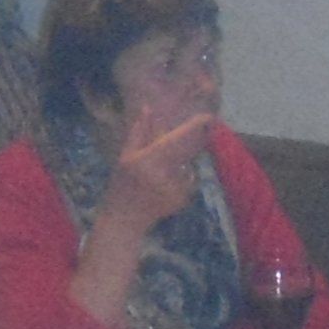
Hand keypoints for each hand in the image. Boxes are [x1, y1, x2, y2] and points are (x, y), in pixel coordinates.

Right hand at [104, 116, 208, 232]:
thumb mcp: (125, 156)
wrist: (125, 220)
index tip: (208, 115)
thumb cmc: (121, 186)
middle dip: (197, 138)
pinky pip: (187, 178)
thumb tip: (148, 108)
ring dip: (183, 160)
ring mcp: (177, 187)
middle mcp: (167, 173)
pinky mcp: (184, 198)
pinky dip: (181, 176)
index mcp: (150, 160)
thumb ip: (139, 132)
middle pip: (190, 149)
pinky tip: (166, 184)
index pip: (177, 139)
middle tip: (200, 128)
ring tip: (163, 169)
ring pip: (189, 164)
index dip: (195, 127)